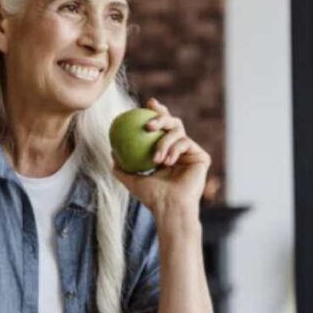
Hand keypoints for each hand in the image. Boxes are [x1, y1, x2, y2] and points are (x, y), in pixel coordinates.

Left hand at [110, 97, 209, 216]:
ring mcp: (191, 153)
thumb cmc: (151, 197)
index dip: (156, 112)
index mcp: (166, 152)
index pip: (161, 128)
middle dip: (161, 116)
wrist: (170, 208)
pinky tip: (167, 161)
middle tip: (149, 122)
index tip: (146, 104)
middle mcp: (180, 150)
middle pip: (173, 123)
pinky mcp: (201, 157)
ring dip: (164, 142)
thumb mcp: (130, 180)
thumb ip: (121, 167)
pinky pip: (186, 143)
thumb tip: (111, 151)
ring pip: (178, 131)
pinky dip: (174, 151)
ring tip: (156, 158)